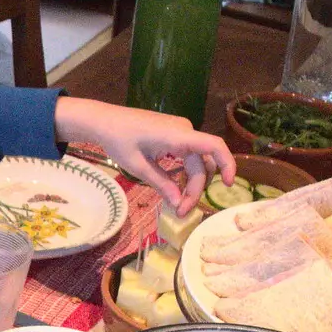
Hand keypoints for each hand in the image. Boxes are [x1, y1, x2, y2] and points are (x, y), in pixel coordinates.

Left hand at [54, 98, 235, 214]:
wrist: (103, 120)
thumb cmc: (118, 140)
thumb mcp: (138, 167)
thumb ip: (161, 184)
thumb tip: (179, 204)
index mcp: (178, 135)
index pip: (214, 146)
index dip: (228, 164)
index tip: (228, 185)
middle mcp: (184, 130)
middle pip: (202, 163)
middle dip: (195, 189)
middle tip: (180, 211)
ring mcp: (180, 131)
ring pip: (196, 161)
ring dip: (191, 183)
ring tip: (177, 204)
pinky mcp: (174, 134)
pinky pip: (187, 155)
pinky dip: (185, 173)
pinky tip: (176, 189)